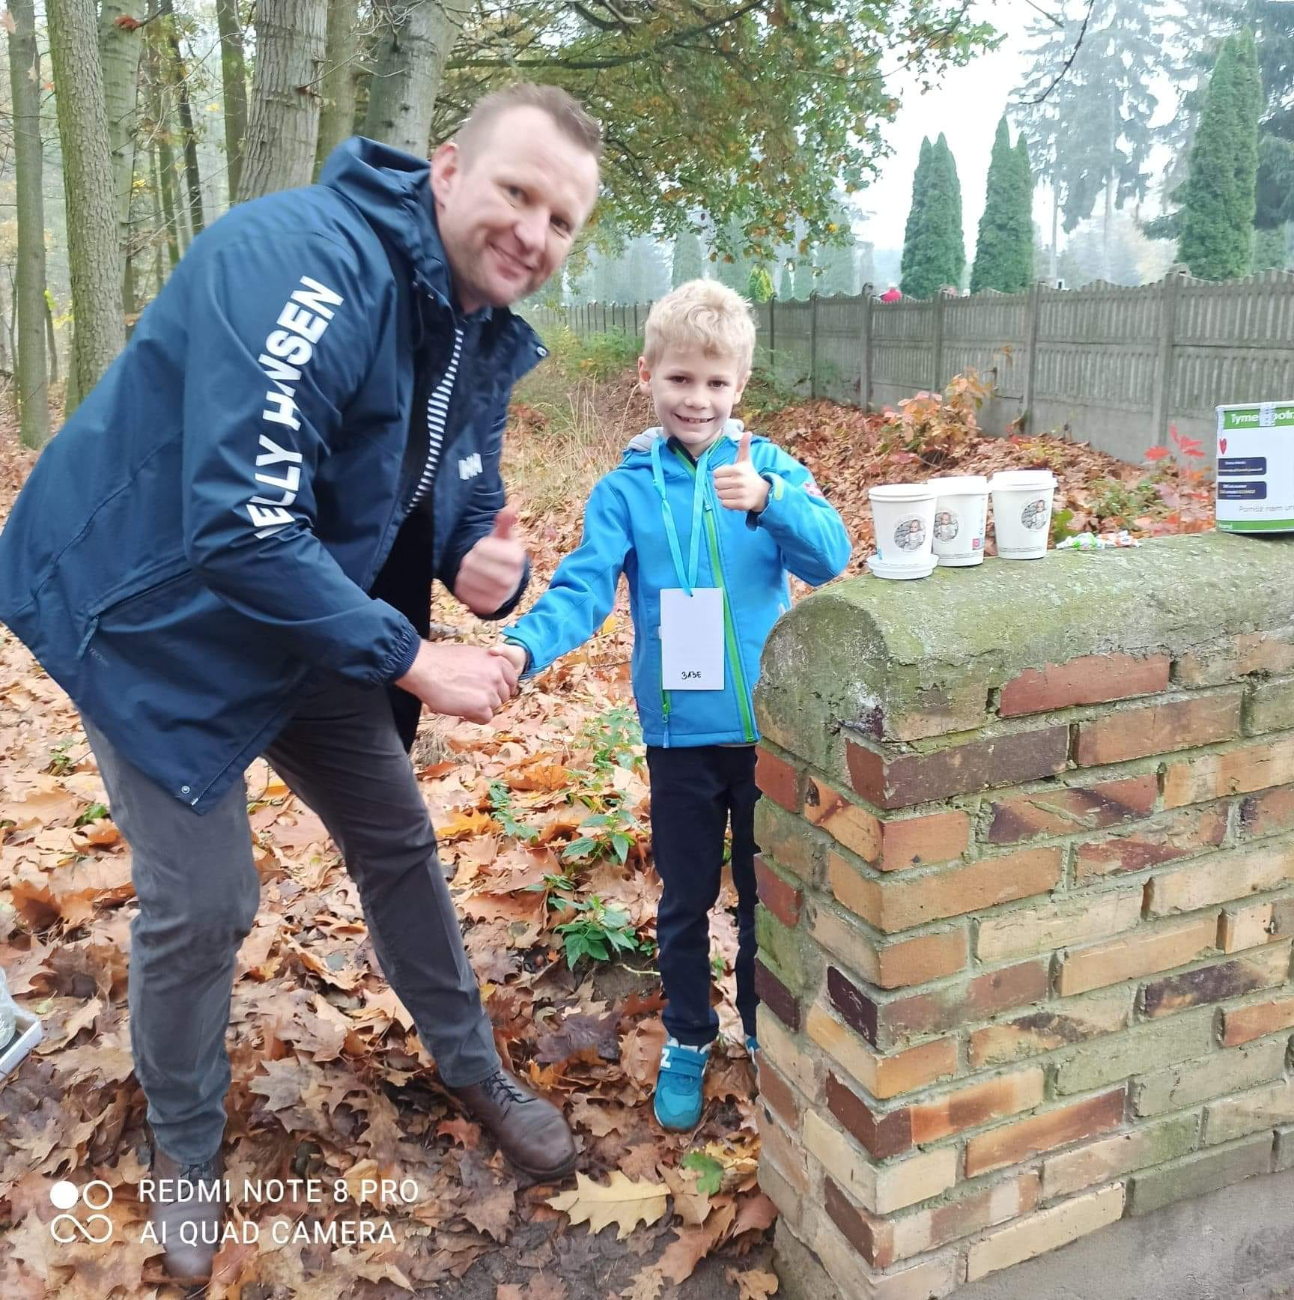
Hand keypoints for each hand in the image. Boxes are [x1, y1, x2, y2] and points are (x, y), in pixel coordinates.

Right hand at [395, 641, 520, 722]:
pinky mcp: (481, 707)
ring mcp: (491, 693)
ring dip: (480, 708)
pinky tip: (462, 711)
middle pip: (503, 696)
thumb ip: (486, 666)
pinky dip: (475, 717)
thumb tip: (490, 676)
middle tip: (473, 698)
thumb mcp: (473, 655)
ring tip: (463, 702)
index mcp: (498, 661)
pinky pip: (486, 718)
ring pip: (494, 708)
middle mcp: (498, 676)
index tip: (493, 692)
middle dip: (490, 698)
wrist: (426, 668)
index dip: (502, 688)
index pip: (512, 680)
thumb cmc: (443, 660)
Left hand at [454, 505, 526, 614]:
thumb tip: (509, 507)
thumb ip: (505, 523)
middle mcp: (511, 579)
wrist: (507, 583)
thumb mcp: (504, 538)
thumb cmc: (503, 555)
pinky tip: (468, 581)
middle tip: (472, 558)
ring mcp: (500, 594)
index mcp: (516, 558)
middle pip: (473, 563)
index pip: (483, 548)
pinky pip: (465, 595)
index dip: (478, 546)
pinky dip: (462, 587)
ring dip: (463, 572)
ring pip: (467, 579)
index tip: (481, 546)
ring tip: (470, 569)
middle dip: (469, 559)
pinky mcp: (489, 606)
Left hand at [712, 431, 768, 512]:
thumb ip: (744, 447)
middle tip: (730, 485)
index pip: (715, 473)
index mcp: (738, 469)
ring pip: (719, 495)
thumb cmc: (749, 474)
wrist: (762, 492)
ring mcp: (741, 493)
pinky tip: (735, 499)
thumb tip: (748, 432)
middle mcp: (740, 481)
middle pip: (716, 485)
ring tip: (733, 492)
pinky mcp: (742, 504)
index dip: (720, 475)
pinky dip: (727, 503)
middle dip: (721, 485)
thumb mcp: (746, 461)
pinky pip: (724, 504)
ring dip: (724, 494)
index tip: (728, 476)